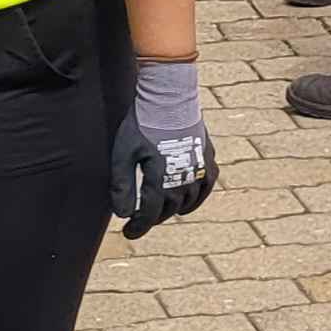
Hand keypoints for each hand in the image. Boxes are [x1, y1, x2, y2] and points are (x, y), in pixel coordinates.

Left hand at [113, 58, 217, 238]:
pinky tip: (189, 200)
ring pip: (189, 200)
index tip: (129, 233)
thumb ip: (122, 185)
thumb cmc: (142, 124)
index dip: (139, 227)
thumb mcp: (123, 154)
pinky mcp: (208, 157)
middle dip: (153, 218)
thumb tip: (123, 214)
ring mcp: (200, 169)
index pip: (150, 214)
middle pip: (169, 209)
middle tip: (140, 221)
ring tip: (161, 212)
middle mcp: (184, 179)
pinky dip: (198, 196)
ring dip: (174, 209)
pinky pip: (207, 185)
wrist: (169, 97)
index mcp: (162, 181)